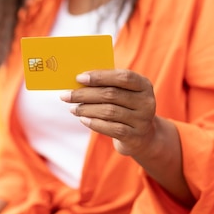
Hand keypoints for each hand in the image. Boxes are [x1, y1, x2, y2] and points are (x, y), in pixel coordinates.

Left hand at [61, 69, 194, 206]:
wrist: (142, 136)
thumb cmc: (125, 107)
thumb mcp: (123, 93)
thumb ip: (107, 84)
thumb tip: (79, 80)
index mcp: (144, 85)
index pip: (123, 77)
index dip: (100, 76)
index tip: (79, 78)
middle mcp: (147, 102)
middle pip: (111, 95)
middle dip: (85, 94)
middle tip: (66, 95)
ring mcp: (143, 120)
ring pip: (109, 112)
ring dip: (86, 109)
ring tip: (73, 108)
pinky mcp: (135, 137)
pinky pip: (111, 129)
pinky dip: (94, 123)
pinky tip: (82, 119)